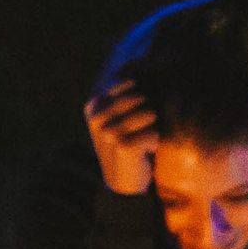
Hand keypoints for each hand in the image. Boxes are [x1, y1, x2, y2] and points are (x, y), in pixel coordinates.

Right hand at [82, 81, 159, 196]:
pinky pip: (154, 132)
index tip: (130, 125)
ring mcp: (108, 131)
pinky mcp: (122, 145)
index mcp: (93, 105)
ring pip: (150, 113)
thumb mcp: (120, 118)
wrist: (122, 186)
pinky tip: (141, 155)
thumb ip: (127, 94)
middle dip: (148, 116)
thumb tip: (142, 62)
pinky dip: (153, 144)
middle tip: (136, 136)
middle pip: (142, 97)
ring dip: (152, 130)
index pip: (132, 84)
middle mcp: (97, 117)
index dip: (141, 103)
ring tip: (139, 144)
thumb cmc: (127, 146)